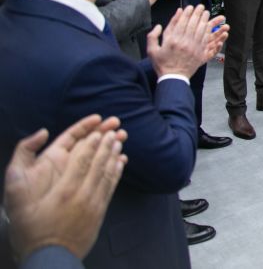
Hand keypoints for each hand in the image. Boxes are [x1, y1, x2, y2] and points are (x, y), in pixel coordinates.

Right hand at [5, 115, 126, 261]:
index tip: (97, 132)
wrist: (50, 259)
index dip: (90, 145)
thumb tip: (34, 157)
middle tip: (114, 131)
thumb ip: (19, 177)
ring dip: (114, 156)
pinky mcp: (100, 213)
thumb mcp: (18, 204)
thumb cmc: (31, 232)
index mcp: (63, 192)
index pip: (80, 162)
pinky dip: (117, 173)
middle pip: (97, 165)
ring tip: (119, 142)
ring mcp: (94, 205)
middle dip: (106, 146)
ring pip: (107, 175)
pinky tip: (120, 164)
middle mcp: (82, 196)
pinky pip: (111, 188)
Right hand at [147, 5, 227, 77]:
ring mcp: (193, 48)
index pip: (181, 22)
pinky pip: (205, 39)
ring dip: (204, 20)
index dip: (186, 13)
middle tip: (200, 6)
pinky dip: (207, 31)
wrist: (173, 78)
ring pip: (201, 30)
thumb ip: (153, 36)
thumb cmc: (161, 64)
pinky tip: (208, 25)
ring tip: (206, 13)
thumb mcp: (151, 50)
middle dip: (197, 13)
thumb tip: (158, 25)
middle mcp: (184, 42)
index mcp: (171, 40)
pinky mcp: (200, 53)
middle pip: (193, 24)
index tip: (189, 7)